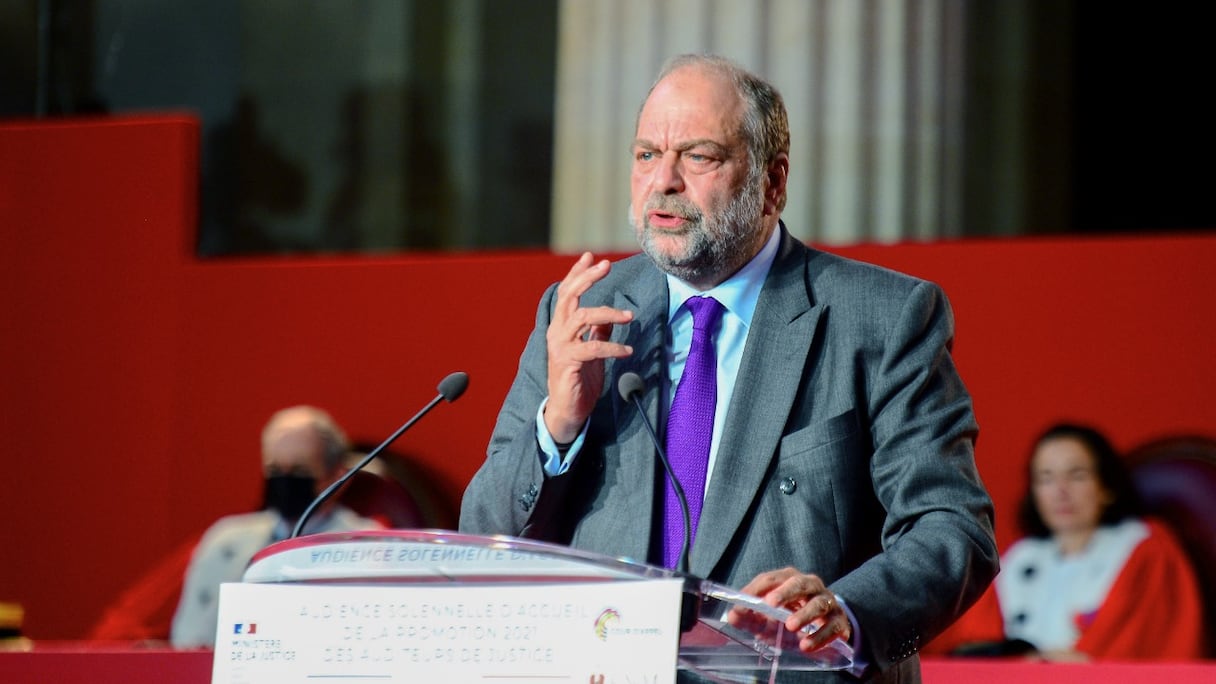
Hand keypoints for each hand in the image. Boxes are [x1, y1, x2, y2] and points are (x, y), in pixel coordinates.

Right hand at [543, 252, 633, 441]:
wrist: (567, 410)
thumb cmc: (579, 380)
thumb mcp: (592, 352)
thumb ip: (597, 333)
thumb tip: (610, 320)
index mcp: (562, 326)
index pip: (567, 292)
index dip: (578, 273)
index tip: (590, 256)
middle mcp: (557, 332)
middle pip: (569, 295)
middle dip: (588, 277)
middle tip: (606, 265)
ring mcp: (561, 346)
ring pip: (582, 316)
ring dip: (608, 312)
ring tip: (629, 316)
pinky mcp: (568, 362)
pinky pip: (592, 347)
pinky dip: (613, 347)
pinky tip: (627, 350)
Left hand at [727, 567, 852, 653]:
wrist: (830, 621)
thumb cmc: (794, 613)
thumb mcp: (772, 614)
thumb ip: (751, 615)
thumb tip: (732, 615)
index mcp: (791, 578)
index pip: (772, 579)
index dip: (757, 589)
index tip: (744, 601)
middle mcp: (811, 586)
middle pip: (799, 583)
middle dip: (785, 592)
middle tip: (771, 604)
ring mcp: (828, 602)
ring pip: (818, 603)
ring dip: (804, 614)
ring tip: (791, 626)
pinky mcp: (839, 621)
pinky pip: (832, 627)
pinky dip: (819, 636)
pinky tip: (806, 645)